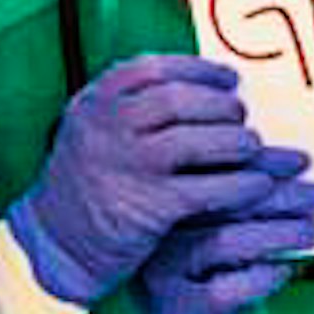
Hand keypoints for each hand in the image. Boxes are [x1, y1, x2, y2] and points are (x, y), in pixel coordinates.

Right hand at [5, 55, 295, 304]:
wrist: (56, 244)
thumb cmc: (84, 185)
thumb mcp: (90, 131)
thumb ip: (128, 107)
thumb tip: (197, 88)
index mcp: (93, 104)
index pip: (153, 69)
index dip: (199, 70)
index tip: (227, 80)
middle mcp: (106, 129)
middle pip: (179, 100)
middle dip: (220, 105)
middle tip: (240, 116)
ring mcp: (127, 166)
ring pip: (197, 140)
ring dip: (235, 141)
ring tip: (251, 146)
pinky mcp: (150, 206)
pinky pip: (208, 188)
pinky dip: (240, 185)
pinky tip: (256, 185)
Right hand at [135, 157, 313, 313]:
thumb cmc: (213, 270)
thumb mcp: (229, 225)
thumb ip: (248, 198)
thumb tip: (300, 169)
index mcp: (166, 200)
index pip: (216, 169)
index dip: (263, 162)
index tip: (302, 162)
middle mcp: (156, 232)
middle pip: (222, 202)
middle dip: (283, 196)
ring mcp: (160, 272)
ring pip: (225, 241)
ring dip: (280, 234)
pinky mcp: (175, 311)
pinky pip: (224, 290)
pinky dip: (262, 278)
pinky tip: (284, 271)